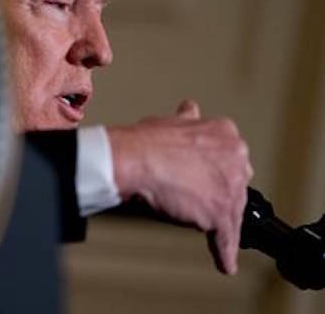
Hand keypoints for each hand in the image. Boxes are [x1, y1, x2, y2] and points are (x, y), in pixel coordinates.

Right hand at [107, 99, 253, 273]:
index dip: (214, 171)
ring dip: (218, 221)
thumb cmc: (146, 142)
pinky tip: (225, 261)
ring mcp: (230, 188)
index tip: (203, 177)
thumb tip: (191, 110)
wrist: (134, 160)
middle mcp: (235, 158)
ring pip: (230, 211)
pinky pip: (226, 239)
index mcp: (225, 133)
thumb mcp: (172, 121)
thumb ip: (189, 120)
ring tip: (206, 229)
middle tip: (196, 197)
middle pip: (236, 185)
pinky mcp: (220, 215)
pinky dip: (224, 252)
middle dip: (219, 192)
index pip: (229, 159)